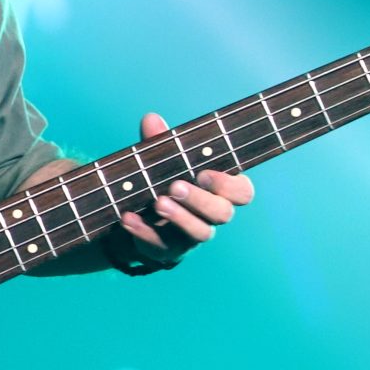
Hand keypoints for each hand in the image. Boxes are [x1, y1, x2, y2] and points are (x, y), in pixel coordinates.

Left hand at [119, 110, 252, 260]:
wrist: (143, 215)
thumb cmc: (165, 178)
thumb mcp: (162, 158)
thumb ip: (160, 142)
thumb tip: (151, 119)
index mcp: (220, 190)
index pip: (242, 192)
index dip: (228, 185)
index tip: (204, 173)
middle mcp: (212, 214)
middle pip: (222, 213)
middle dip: (200, 200)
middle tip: (175, 186)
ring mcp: (193, 235)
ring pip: (200, 232)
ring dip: (179, 217)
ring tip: (157, 202)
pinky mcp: (169, 249)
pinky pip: (161, 245)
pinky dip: (143, 230)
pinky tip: (127, 218)